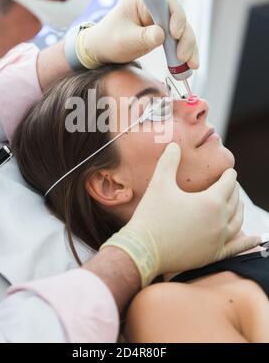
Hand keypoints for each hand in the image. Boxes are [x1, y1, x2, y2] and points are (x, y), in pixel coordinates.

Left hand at [79, 0, 198, 69]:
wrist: (102, 50)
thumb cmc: (108, 40)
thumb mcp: (124, 39)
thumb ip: (143, 37)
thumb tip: (162, 36)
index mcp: (142, 0)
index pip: (166, 3)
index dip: (175, 16)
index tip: (174, 33)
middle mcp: (155, 7)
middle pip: (179, 18)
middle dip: (185, 38)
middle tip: (182, 56)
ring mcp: (160, 20)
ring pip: (183, 31)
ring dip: (189, 48)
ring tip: (190, 65)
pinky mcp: (164, 34)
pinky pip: (179, 42)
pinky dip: (185, 53)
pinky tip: (190, 65)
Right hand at [101, 143, 260, 286]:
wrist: (143, 250)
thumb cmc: (151, 215)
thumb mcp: (159, 183)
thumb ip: (169, 161)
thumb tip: (174, 145)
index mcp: (210, 201)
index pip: (227, 184)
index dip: (229, 175)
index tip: (229, 171)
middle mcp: (219, 221)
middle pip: (234, 201)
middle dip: (234, 190)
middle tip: (231, 184)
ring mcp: (217, 240)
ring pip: (237, 222)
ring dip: (239, 210)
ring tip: (238, 203)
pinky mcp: (212, 255)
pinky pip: (236, 247)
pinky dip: (248, 242)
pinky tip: (256, 239)